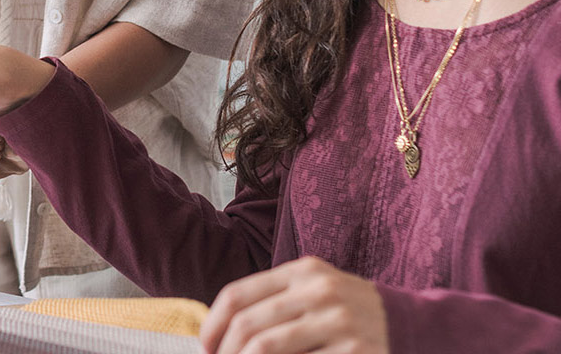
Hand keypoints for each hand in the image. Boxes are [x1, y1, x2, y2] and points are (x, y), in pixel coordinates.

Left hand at [199, 257, 387, 353]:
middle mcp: (318, 290)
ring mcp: (338, 321)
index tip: (204, 346)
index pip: (239, 293)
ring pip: (268, 348)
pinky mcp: (356, 352)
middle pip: (249, 326)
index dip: (214, 323)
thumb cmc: (350, 312)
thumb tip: (223, 330)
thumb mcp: (315, 291)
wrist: (411, 326)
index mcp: (302, 271)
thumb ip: (276, 302)